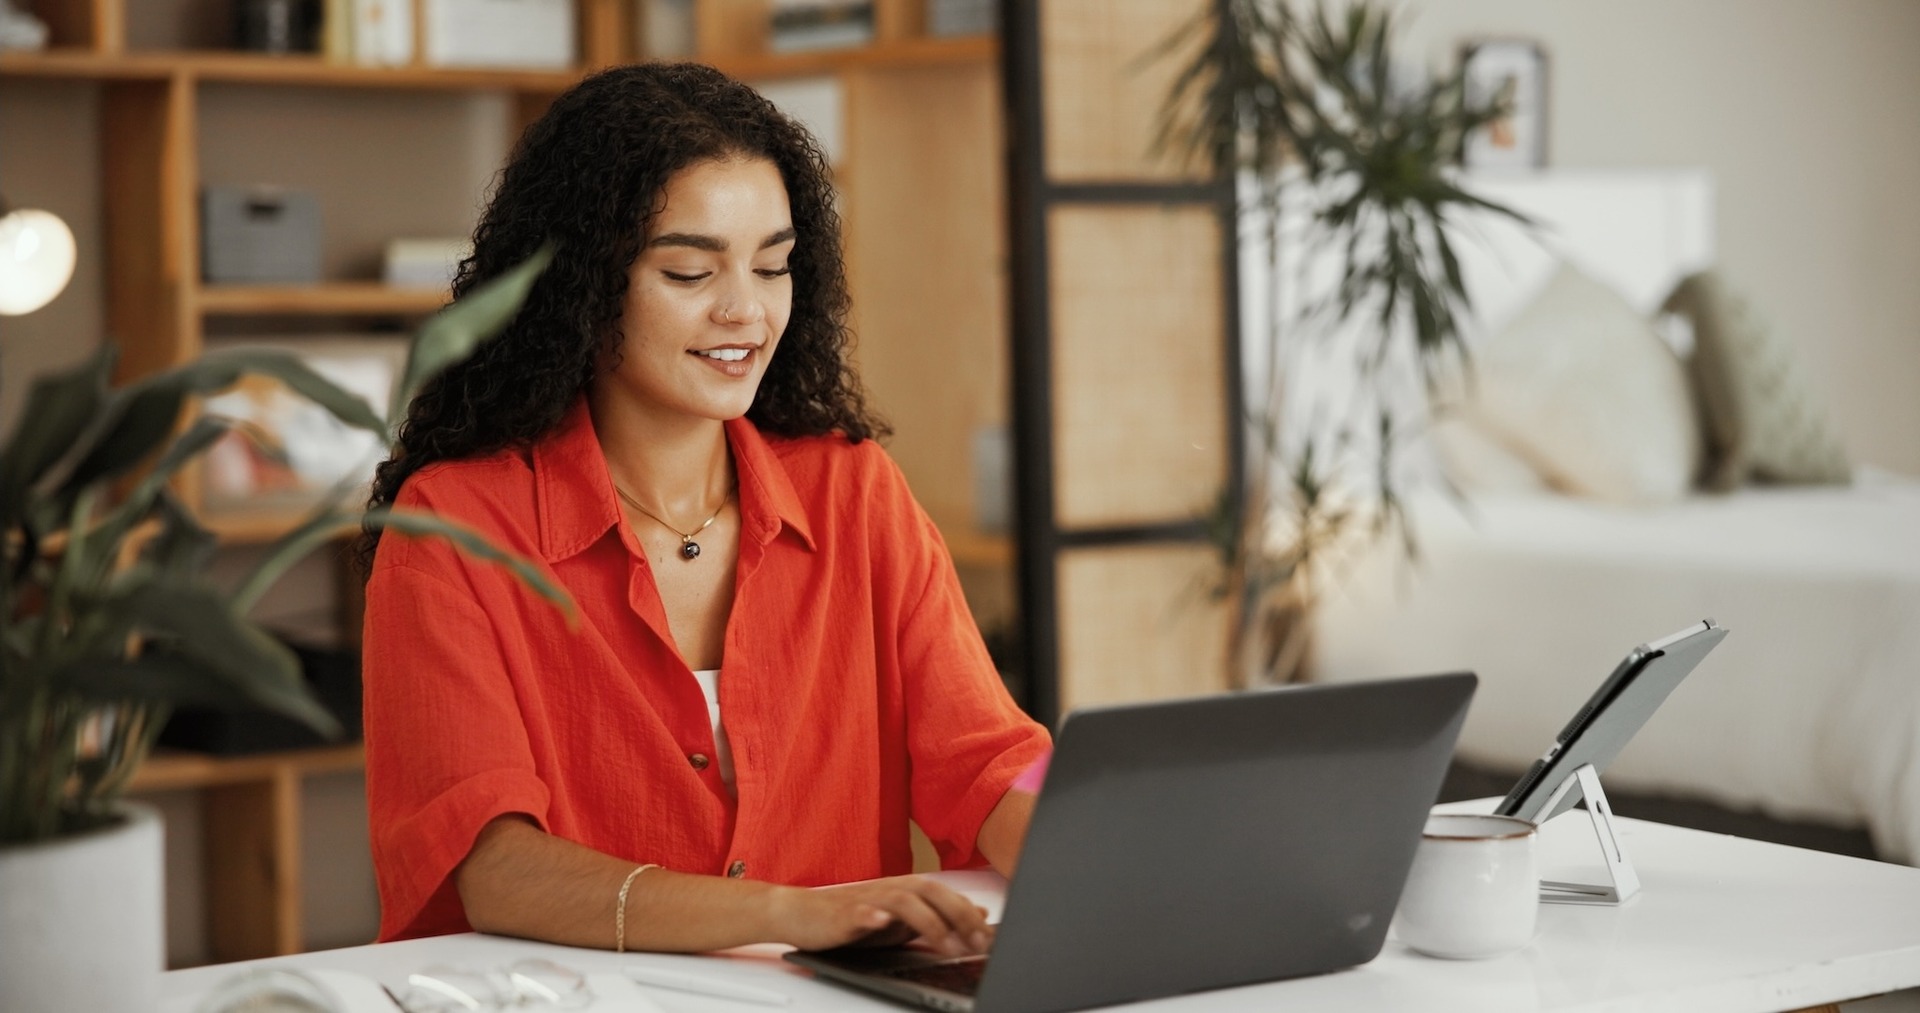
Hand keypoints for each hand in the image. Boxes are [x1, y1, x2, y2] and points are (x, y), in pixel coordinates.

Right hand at [767, 876, 993, 955]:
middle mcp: (892, 888)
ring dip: (929, 922)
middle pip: (933, 893)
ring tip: (946, 944)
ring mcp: (869, 898)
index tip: (992, 940)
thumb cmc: (851, 917)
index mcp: (908, 890)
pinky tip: (883, 922)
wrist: (801, 912)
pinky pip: (861, 911)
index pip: (948, 897)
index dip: (972, 917)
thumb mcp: (901, 920)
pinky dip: (874, 915)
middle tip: (979, 943)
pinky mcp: (844, 912)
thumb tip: (978, 915)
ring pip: (905, 901)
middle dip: (960, 917)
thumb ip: (938, 916)